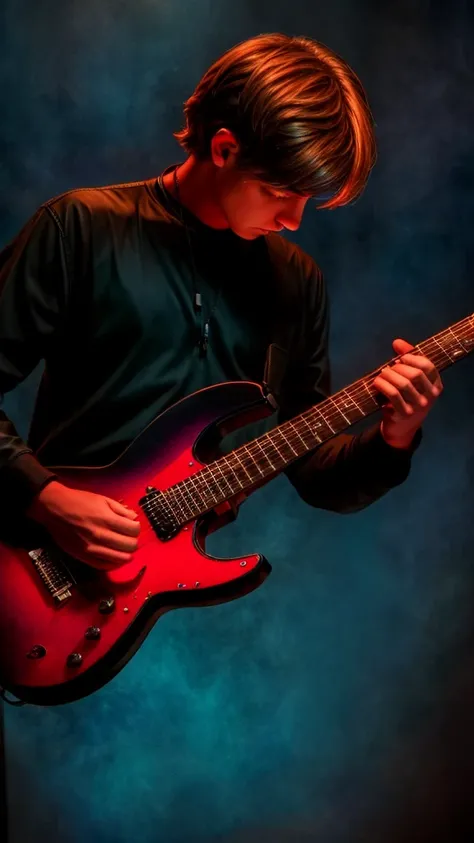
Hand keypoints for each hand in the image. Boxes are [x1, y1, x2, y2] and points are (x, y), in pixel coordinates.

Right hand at [26, 481, 140, 569]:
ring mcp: (92, 548)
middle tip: (129, 537)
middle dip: (133, 541)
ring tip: (123, 547)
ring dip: (126, 553)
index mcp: (106, 519)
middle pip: (130, 546)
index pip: (134, 530)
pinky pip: (105, 566)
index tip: (132, 526)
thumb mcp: (103, 499)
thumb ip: (121, 510)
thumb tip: (135, 518)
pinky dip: (114, 563)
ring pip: (121, 559)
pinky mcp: (84, 557)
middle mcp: (100, 535)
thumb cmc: (78, 501)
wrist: (54, 509)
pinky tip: (115, 556)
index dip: (136, 528)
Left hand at [374, 338, 442, 448]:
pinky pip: (393, 395)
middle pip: (414, 374)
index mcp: (436, 385)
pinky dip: (382, 385)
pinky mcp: (405, 414)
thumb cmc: (407, 398)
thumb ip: (407, 359)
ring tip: (381, 375)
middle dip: (398, 367)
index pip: (428, 366)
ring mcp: (419, 406)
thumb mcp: (412, 380)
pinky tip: (376, 383)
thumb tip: (397, 342)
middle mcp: (431, 396)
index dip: (412, 358)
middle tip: (388, 369)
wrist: (402, 426)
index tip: (400, 358)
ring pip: (403, 384)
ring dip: (388, 375)